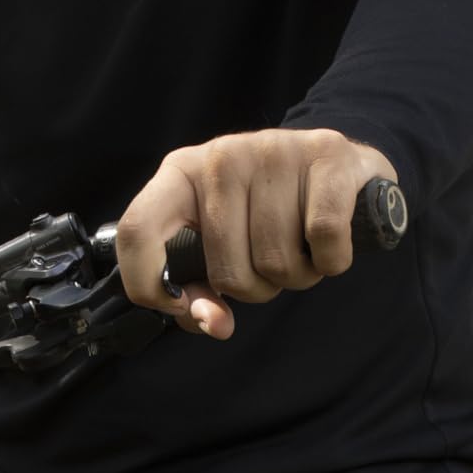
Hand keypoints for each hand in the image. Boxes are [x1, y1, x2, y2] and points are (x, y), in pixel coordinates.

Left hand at [116, 128, 398, 339]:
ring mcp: (273, 150)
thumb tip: (213, 322)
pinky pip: (323, 239)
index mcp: (180, 173)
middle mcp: (221, 157)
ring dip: (298, 276)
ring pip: (278, 262)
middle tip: (270, 263)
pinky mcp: (326, 155)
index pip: (137, 230)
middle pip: (227, 271)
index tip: (180, 304)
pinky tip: (328, 244)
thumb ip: (202, 293)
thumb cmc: (268, 213)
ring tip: (301, 248)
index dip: (149, 285)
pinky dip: (332, 260)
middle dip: (256, 289)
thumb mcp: (221, 245)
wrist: (335, 165)